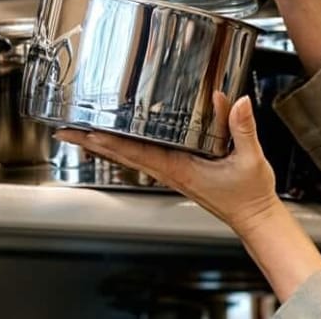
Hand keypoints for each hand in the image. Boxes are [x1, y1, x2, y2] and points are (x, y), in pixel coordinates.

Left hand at [58, 94, 320, 301]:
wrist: (253, 217)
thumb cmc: (249, 196)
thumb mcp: (250, 159)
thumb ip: (242, 128)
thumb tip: (235, 102)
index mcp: (180, 169)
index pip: (138, 153)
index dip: (111, 142)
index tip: (88, 131)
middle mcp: (171, 172)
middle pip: (123, 155)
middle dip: (93, 143)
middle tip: (66, 131)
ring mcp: (172, 174)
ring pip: (130, 157)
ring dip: (105, 145)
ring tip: (82, 132)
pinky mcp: (178, 172)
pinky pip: (144, 158)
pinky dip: (125, 148)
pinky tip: (119, 140)